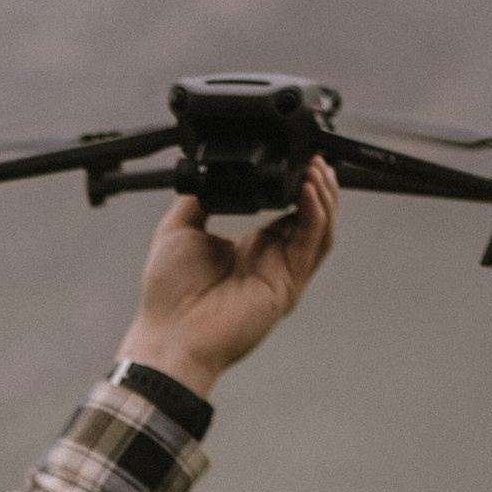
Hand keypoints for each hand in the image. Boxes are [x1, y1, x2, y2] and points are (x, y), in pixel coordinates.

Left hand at [115, 155, 336, 398]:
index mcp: (249, 249)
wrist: (169, 334)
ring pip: (319, 229)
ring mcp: (282, 273)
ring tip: (316, 169)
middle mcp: (270, 260)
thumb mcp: (178, 230)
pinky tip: (308, 191)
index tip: (297, 159)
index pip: (288, 211)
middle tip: (314, 158)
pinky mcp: (287, 284)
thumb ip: (197, 199)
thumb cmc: (167, 298)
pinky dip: (315, 214)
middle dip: (318, 185)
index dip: (296, 185)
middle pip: (312, 217)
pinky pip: (311, 243)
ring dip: (324, 196)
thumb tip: (206, 173)